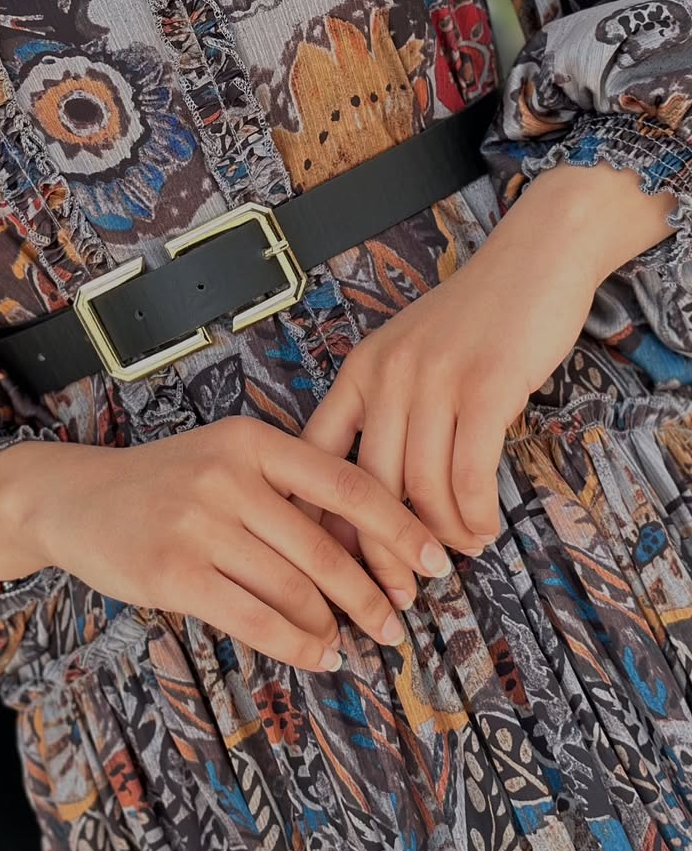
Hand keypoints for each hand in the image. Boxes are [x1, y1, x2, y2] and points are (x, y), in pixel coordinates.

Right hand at [0, 416, 452, 669]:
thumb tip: (368, 546)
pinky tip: (317, 654)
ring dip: (335, 626)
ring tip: (351, 642)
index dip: (397, 528)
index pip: (346, 484)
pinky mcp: (175, 572)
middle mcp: (229, 476)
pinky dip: (298, 645)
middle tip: (398, 621)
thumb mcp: (225, 460)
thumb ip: (286, 489)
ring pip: (296, 590)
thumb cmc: (162, 483)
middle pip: (327, 548)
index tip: (433, 563)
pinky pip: (257, 620)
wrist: (73, 497)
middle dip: (373, 594)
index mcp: (252, 440)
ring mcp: (199, 524)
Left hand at [302, 158, 678, 607]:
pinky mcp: (483, 388)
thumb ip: (389, 408)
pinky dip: (475, 513)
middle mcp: (385, 375)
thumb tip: (376, 491)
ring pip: (419, 486)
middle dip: (380, 550)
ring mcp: (432, 380)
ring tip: (455, 554)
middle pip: (364, 487)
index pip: (315, 455)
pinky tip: (484, 528)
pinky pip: (469, 474)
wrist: (534, 260)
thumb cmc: (475, 317)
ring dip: (439, 535)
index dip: (318, 516)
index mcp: (360, 370)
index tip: (328, 564)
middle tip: (398, 590)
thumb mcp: (410, 353)